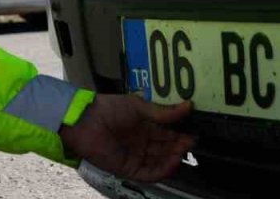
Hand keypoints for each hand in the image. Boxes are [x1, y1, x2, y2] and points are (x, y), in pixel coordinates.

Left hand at [59, 94, 195, 183]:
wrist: (86, 120)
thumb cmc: (110, 109)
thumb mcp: (139, 107)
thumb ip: (163, 112)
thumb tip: (189, 106)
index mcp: (143, 127)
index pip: (167, 134)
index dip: (180, 134)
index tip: (193, 131)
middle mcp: (141, 143)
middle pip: (165, 149)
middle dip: (179, 146)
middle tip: (191, 142)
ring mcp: (135, 156)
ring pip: (160, 162)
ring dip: (173, 159)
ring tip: (183, 152)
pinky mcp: (128, 168)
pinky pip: (149, 173)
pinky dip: (162, 170)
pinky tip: (173, 162)